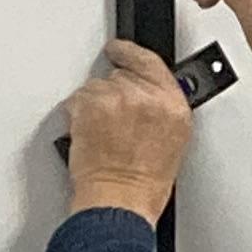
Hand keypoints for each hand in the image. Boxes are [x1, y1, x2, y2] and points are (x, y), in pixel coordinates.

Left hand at [63, 40, 192, 223]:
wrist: (120, 201)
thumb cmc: (143, 183)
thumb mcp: (172, 142)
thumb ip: (161, 109)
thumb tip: (146, 95)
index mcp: (173, 105)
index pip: (150, 62)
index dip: (130, 54)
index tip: (120, 51)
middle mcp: (147, 97)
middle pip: (120, 74)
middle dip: (113, 94)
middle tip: (113, 122)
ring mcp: (117, 98)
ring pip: (96, 86)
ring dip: (94, 106)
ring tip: (102, 134)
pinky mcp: (90, 104)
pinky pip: (78, 98)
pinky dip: (78, 115)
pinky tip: (90, 135)